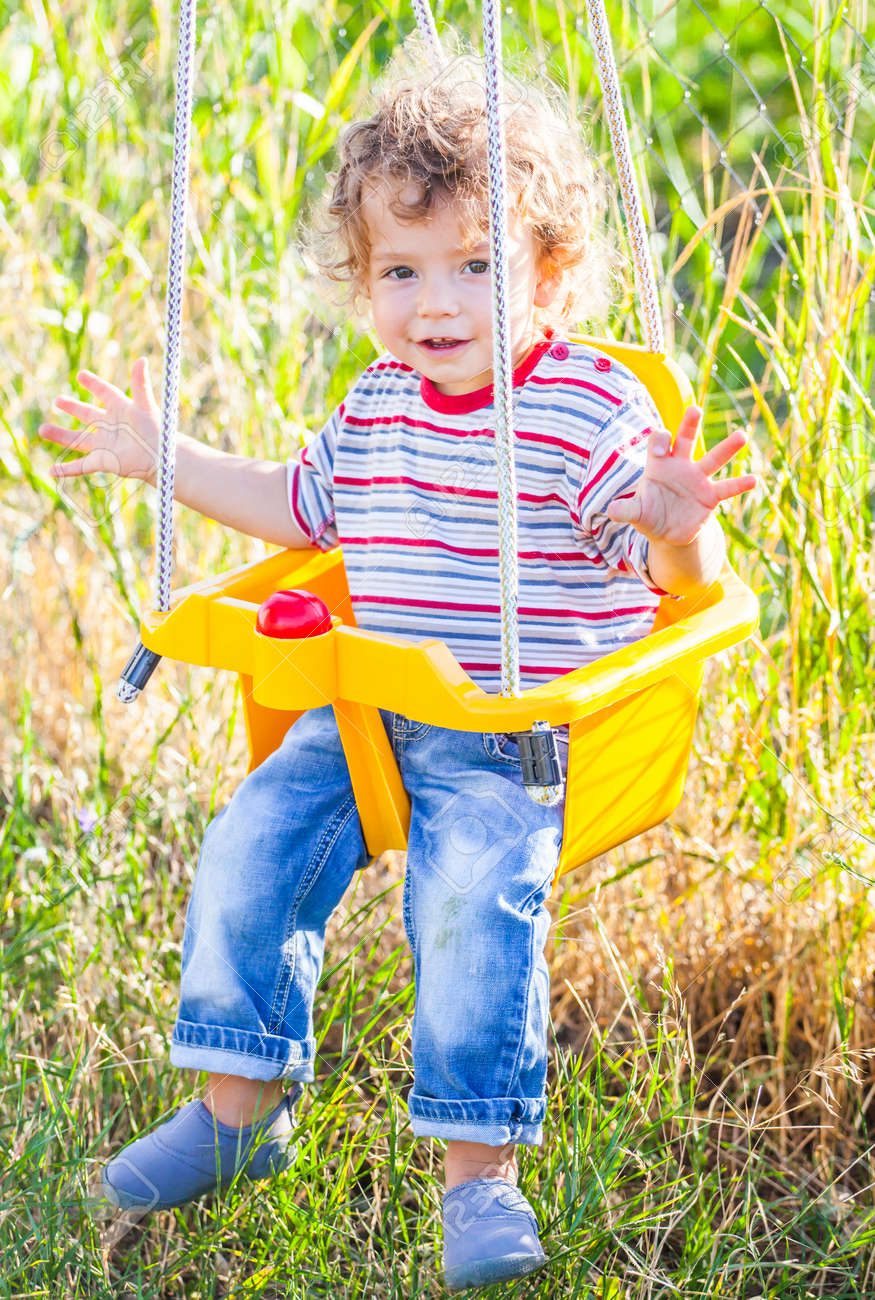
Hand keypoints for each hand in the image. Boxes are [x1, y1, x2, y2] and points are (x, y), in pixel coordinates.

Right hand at [39, 357, 160, 484]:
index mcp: (121, 409)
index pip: (105, 393)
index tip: (81, 376)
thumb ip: (141, 384)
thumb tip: (141, 360)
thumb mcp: (146, 406)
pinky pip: (81, 466)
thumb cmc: (158, 432)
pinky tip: (52, 471)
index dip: (94, 384)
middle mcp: (111, 426)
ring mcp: (105, 444)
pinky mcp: (103, 461)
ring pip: (78, 439)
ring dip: (60, 436)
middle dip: (72, 408)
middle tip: (57, 401)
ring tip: (42, 430)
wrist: (163, 460)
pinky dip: (67, 469)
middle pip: (87, 415)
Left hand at [606, 406, 756, 546]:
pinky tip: (753, 480)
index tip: (662, 446)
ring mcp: (697, 480)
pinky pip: (726, 488)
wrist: (667, 531)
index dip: (660, 440)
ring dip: (728, 448)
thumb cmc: (649, 514)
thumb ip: (626, 510)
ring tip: (742, 435)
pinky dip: (739, 485)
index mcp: (659, 465)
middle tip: (694, 409)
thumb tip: (611, 511)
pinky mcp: (710, 496)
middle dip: (689, 425)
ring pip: (713, 459)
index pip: (659, 442)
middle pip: (686, 440)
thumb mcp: (636, 514)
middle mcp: (680, 466)